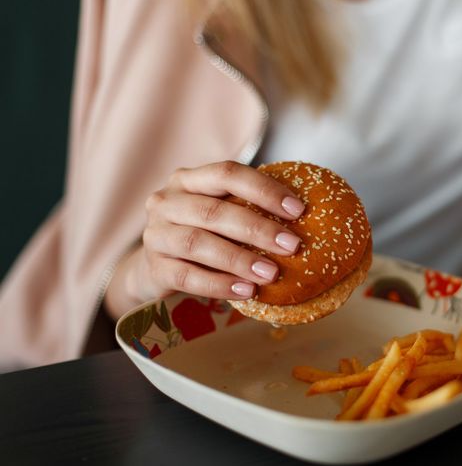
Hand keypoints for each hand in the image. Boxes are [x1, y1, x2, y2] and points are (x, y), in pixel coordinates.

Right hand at [105, 161, 305, 316]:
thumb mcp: (218, 213)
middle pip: (214, 212)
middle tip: (292, 246)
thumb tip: (304, 220)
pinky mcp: (153, 268)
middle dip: (258, 229)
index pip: (228, 173)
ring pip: (198, 244)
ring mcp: (155, 234)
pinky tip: (246, 291)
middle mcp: (167, 201)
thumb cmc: (200, 233)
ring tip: (271, 274)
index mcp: (189, 179)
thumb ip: (247, 209)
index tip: (298, 210)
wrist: (154, 267)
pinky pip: (187, 276)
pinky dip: (219, 285)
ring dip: (239, 259)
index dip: (264, 190)